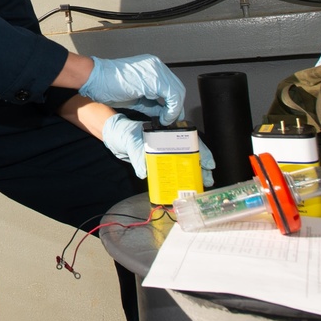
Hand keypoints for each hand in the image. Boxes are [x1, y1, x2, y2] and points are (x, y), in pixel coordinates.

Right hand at [79, 55, 184, 125]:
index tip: (171, 116)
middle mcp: (156, 66)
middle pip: (177, 88)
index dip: (174, 104)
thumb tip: (163, 114)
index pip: (171, 86)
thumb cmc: (108, 86)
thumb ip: (151, 104)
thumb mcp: (135, 96)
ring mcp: (156, 70)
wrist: (94, 79)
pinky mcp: (154, 79)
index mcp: (151, 67)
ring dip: (174, 111)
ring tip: (166, 121)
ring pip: (178, 92)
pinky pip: (173, 96)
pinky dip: (171, 110)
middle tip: (171, 121)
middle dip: (176, 108)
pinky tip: (163, 118)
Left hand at [102, 114, 217, 187]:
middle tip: (208, 180)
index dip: (201, 152)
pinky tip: (181, 187)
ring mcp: (161, 152)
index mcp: (165, 133)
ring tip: (200, 185)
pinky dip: (175, 179)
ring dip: (190, 174)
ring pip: (180, 163)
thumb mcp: (130, 139)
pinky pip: (167, 171)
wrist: (112, 136)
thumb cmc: (122, 132)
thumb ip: (136, 153)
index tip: (208, 163)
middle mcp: (166, 142)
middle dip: (200, 167)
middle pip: (188, 154)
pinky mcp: (154, 162)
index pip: (188, 141)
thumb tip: (144, 171)